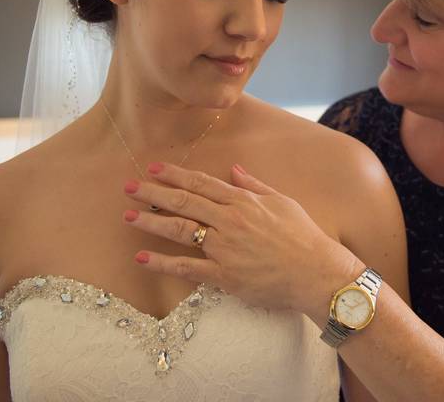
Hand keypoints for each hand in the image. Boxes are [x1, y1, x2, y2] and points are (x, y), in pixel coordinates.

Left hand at [122, 162, 363, 319]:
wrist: (317, 272)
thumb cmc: (304, 236)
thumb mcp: (282, 202)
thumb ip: (254, 185)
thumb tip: (234, 170)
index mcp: (243, 201)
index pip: (201, 183)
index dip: (175, 175)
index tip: (154, 168)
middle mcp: (230, 221)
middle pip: (184, 202)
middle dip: (153, 193)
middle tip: (128, 187)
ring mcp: (224, 248)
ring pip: (180, 230)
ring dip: (151, 222)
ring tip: (127, 216)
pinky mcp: (224, 275)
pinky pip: (186, 267)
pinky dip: (162, 262)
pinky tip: (142, 257)